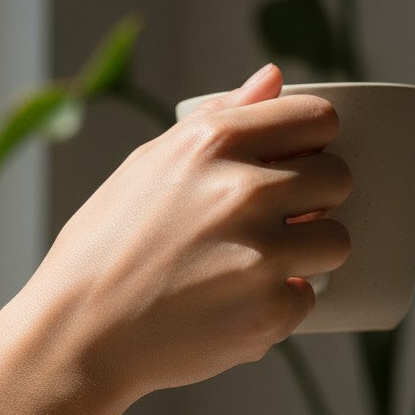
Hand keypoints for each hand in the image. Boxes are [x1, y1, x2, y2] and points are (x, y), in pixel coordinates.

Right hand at [28, 63, 351, 413]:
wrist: (76, 336)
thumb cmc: (103, 251)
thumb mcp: (147, 166)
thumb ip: (217, 120)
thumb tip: (274, 78)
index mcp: (213, 143)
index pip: (319, 120)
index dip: (313, 144)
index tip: (295, 166)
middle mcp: (243, 191)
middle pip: (338, 179)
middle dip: (315, 202)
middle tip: (273, 226)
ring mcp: (260, 254)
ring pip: (336, 242)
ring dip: (307, 257)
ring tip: (255, 269)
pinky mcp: (268, 311)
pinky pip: (307, 299)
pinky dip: (277, 308)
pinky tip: (232, 308)